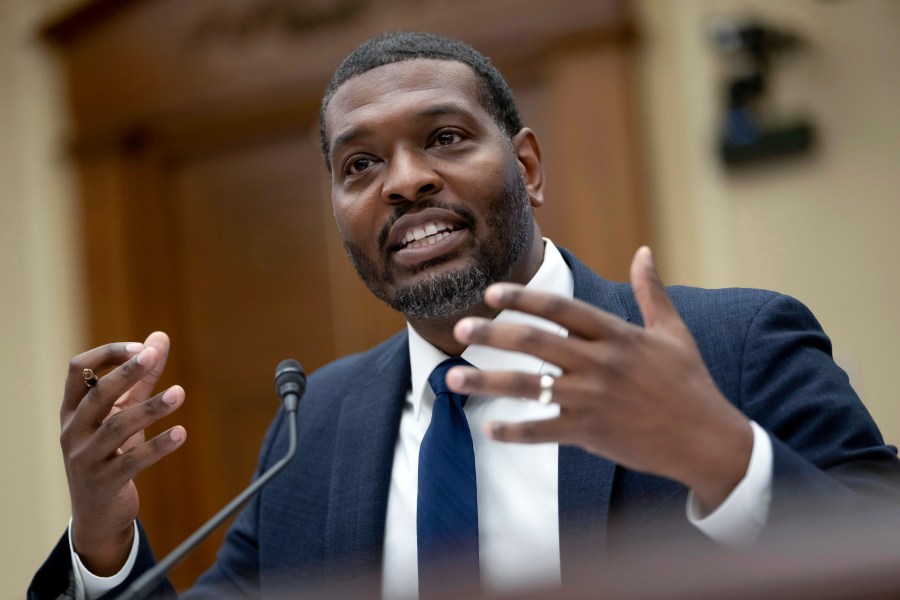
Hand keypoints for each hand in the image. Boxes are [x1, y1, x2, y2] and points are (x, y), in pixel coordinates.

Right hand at [60, 331, 185, 574]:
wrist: (98, 515)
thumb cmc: (110, 453)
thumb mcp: (123, 413)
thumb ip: (142, 378)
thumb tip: (160, 337)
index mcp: (73, 409)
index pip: (77, 369)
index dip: (108, 354)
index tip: (142, 348)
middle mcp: (73, 431)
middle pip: (97, 395)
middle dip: (125, 373)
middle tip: (152, 355)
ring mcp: (86, 458)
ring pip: (116, 427)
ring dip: (150, 408)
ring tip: (180, 392)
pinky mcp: (104, 482)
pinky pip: (132, 461)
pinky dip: (158, 446)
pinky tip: (180, 433)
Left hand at [448, 247, 752, 509]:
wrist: (706, 440)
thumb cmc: (689, 382)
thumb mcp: (673, 333)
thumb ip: (651, 292)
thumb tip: (644, 251)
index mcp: (617, 335)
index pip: (561, 308)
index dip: (523, 298)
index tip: (491, 292)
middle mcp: (600, 363)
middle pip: (535, 342)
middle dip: (494, 333)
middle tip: (461, 327)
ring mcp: (592, 399)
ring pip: (528, 387)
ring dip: (487, 381)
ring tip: (453, 378)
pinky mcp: (590, 433)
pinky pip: (542, 431)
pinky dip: (514, 431)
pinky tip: (489, 428)